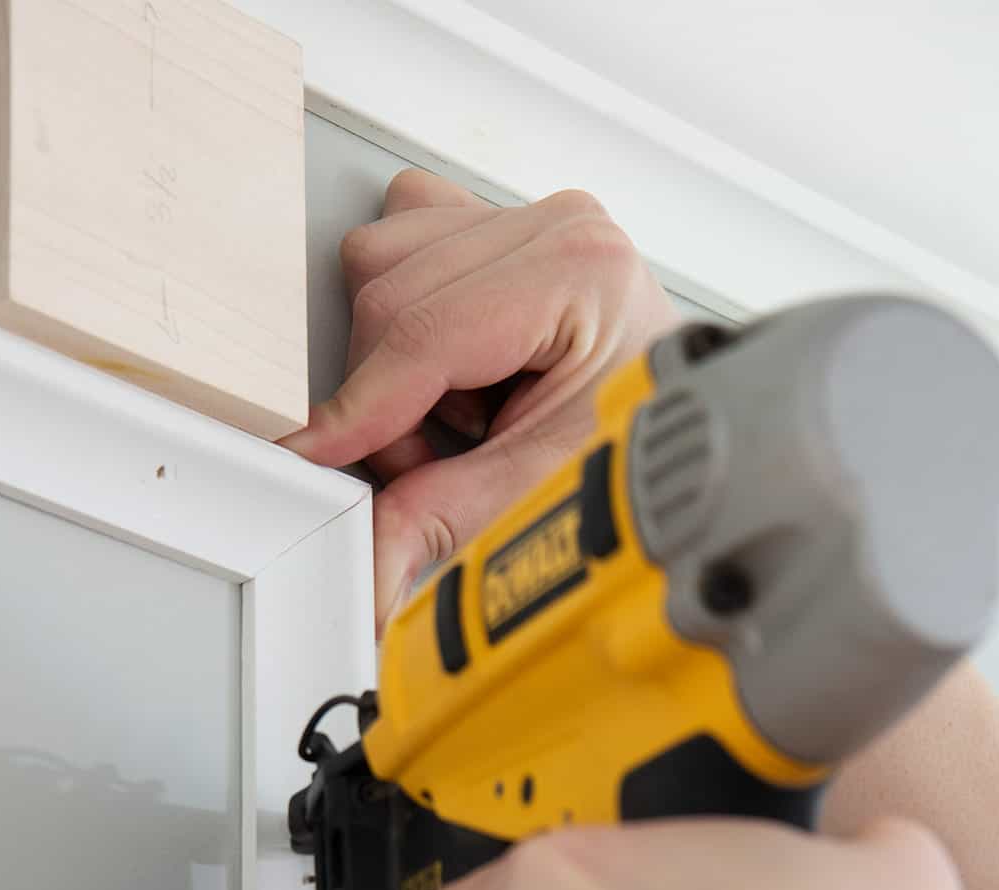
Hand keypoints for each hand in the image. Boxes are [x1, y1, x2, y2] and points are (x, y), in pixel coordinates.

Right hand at [279, 169, 677, 633]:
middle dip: (389, 396)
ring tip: (462, 409)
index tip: (313, 454)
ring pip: (382, 262)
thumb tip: (369, 561)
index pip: (425, 331)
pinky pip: (404, 240)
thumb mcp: (540, 489)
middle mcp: (556, 228)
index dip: (358, 406)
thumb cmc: (638, 444)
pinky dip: (406, 310)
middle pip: (388, 295)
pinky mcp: (502, 227)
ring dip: (396, 354)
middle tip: (435, 457)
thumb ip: (441, 518)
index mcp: (580, 272)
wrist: (685, 430)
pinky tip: (458, 364)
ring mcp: (529, 220)